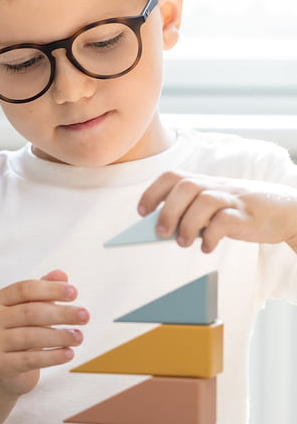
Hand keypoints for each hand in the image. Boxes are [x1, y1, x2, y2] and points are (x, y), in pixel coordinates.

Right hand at [0, 269, 88, 397]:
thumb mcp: (31, 309)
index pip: (25, 289)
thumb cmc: (20, 332)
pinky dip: (52, 357)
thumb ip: (44, 291)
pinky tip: (68, 353)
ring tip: (79, 337)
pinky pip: (29, 359)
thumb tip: (61, 274)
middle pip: (29, 312)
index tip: (74, 292)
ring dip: (59, 336)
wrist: (3, 368)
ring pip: (30, 337)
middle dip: (61, 313)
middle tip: (84, 316)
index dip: (50, 289)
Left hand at [138, 171, 296, 253]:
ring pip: (205, 201)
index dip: (153, 192)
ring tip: (183, 243)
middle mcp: (217, 186)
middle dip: (168, 211)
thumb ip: (190, 214)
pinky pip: (226, 221)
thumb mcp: (214, 208)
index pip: (173, 177)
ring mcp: (233, 199)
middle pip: (186, 186)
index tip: (141, 213)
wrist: (287, 211)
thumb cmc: (241, 212)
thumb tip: (161, 229)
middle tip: (161, 234)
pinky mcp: (248, 215)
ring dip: (188, 225)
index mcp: (205, 182)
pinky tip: (206, 247)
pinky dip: (211, 236)